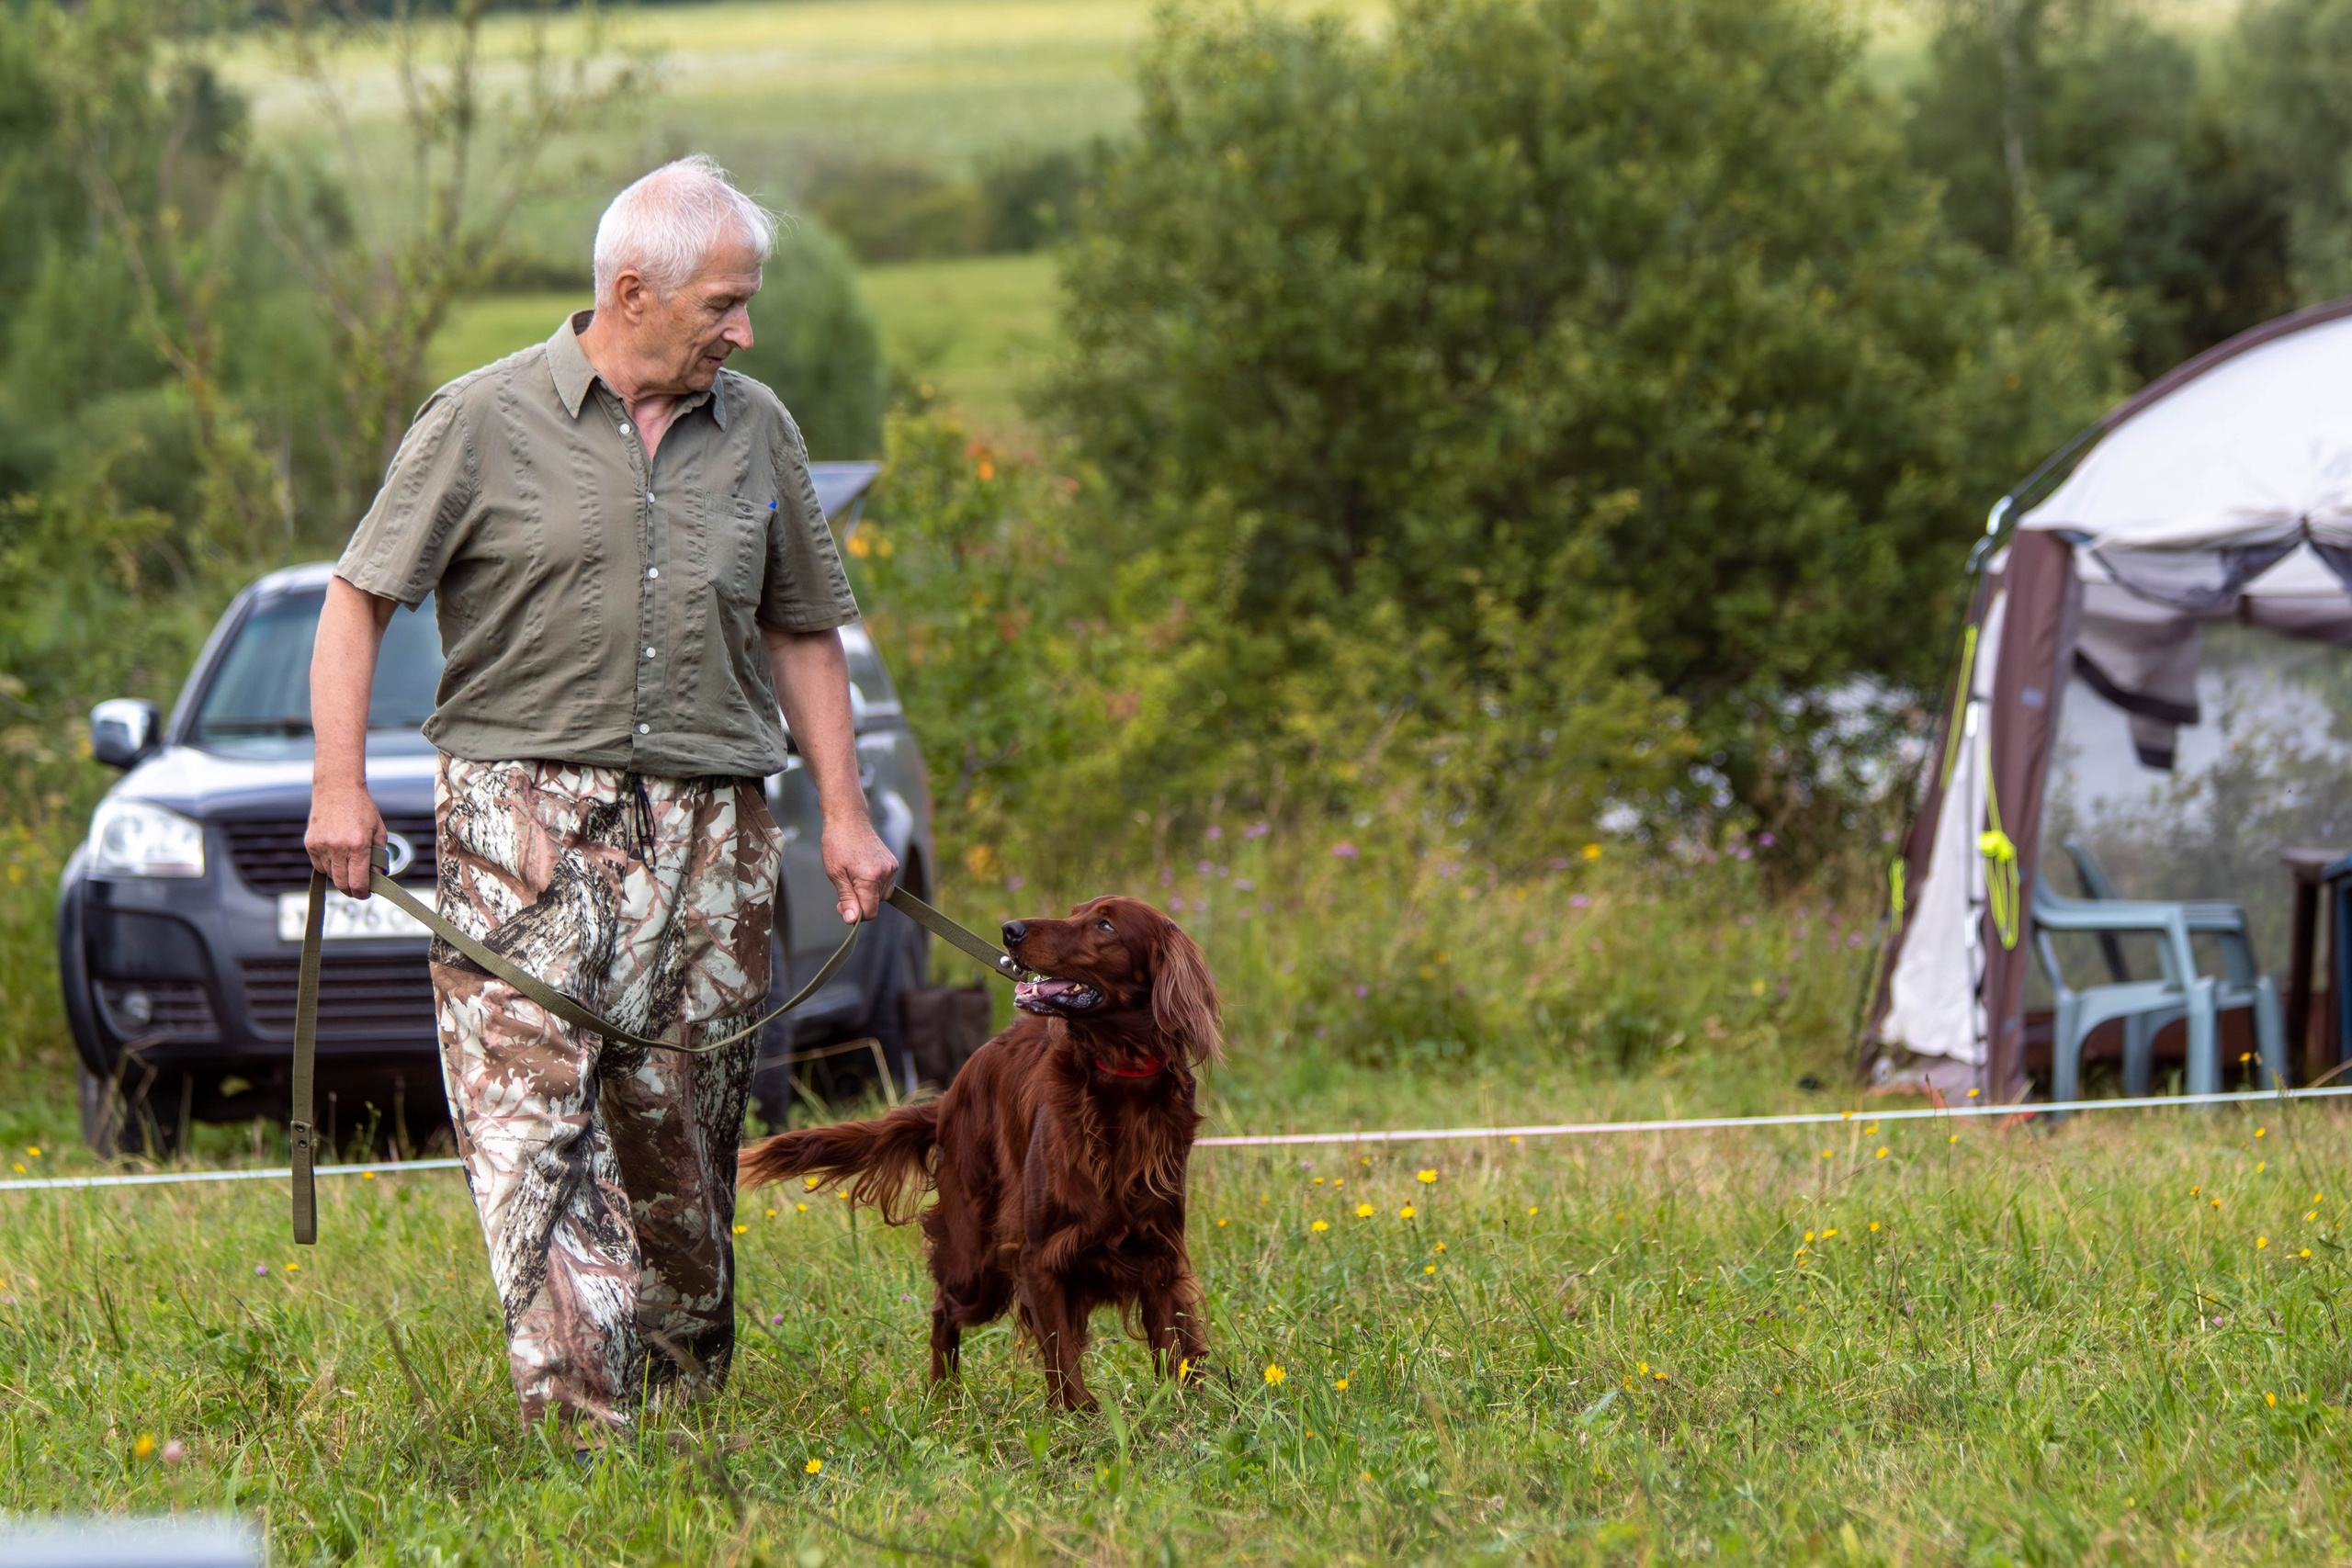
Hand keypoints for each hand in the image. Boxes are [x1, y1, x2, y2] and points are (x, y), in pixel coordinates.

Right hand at [307, 782, 385, 898]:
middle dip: (351, 890)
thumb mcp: (379, 831)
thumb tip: (378, 879)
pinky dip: (328, 866)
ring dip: (340, 876)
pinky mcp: (310, 844)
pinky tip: (337, 855)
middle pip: (342, 883)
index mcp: (358, 845)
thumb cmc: (362, 809)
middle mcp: (338, 847)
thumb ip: (380, 857)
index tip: (365, 894)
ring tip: (349, 863)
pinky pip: (319, 866)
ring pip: (330, 875)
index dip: (362, 893)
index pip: (358, 881)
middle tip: (358, 888)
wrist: (337, 789)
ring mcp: (321, 846)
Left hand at [821, 816, 897, 922]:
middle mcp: (886, 874)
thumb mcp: (835, 874)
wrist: (849, 819)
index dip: (855, 915)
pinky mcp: (893, 863)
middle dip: (860, 902)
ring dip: (867, 893)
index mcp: (870, 878)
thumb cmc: (837, 844)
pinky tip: (862, 871)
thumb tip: (851, 920)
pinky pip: (886, 884)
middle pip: (876, 904)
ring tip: (853, 876)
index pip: (870, 912)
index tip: (841, 904)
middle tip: (844, 886)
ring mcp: (892, 868)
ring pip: (882, 895)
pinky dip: (874, 884)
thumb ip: (846, 898)